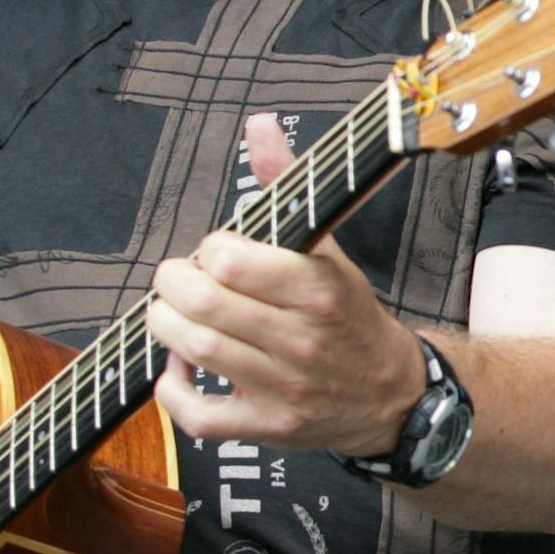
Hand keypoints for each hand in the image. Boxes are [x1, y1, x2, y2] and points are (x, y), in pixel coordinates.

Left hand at [147, 113, 422, 454]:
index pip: (231, 258)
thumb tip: (259, 126)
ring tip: (174, 314)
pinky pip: (199, 416)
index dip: (208, 248)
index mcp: (317, 287)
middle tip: (177, 279)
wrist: (389, 393)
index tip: (215, 252)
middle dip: (172, 283)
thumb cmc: (346, 313)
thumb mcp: (327, 246)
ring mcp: (283, 387)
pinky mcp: (266, 427)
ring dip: (165, 325)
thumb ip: (287, 183)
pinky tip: (179, 367)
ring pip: (195, 350)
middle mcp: (301, 338)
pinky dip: (172, 390)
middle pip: (202, 304)